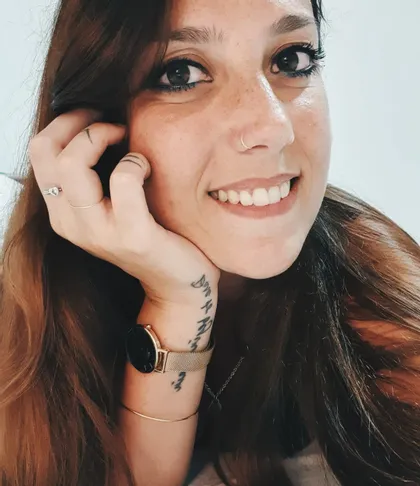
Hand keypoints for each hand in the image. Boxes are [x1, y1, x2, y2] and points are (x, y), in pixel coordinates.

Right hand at [29, 109, 219, 307]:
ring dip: (104, 137)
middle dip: (81, 123)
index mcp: (62, 213)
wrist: (177, 282)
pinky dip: (136, 162)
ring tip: (128, 143)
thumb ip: (93, 177)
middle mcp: (71, 224)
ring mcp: (99, 233)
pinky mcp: (133, 236)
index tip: (96, 118)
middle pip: (47, 152)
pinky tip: (148, 168)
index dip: (65, 122)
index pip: (39, 151)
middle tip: (113, 124)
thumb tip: (95, 123)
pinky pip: (123, 178)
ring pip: (72, 163)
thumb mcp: (109, 207)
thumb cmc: (149, 234)